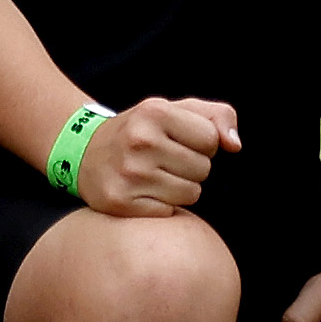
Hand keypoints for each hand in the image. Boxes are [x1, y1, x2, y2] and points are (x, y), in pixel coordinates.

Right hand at [78, 93, 238, 217]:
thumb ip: (217, 117)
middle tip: (165, 160)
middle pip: (203, 169)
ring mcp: (128, 173)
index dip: (203, 143)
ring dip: (181, 188)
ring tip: (156, 175)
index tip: (181, 141)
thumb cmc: (143, 130)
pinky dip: (163, 205)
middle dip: (192, 166)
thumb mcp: (177, 109)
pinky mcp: (119, 202)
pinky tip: (143, 191)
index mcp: (155, 112)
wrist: (86, 152)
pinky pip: (169, 212)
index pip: (211, 140)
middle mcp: (140, 141)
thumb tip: (235, 145)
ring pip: (191, 193)